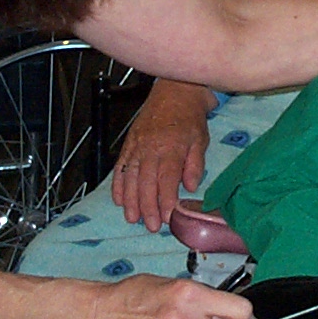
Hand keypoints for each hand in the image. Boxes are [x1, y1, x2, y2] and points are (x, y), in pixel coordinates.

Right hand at [112, 80, 214, 231]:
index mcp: (171, 148)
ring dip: (130, 200)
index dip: (165, 200)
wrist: (174, 92)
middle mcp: (151, 148)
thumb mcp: (200, 139)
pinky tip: (118, 200)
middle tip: (149, 226)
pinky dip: (117, 184)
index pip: (167, 179)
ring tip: (132, 218)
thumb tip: (190, 187)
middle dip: (147, 207)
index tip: (166, 218)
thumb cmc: (190, 118)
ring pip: (130, 177)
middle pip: (146, 183)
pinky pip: (120, 166)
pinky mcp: (128, 143)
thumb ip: (195, 164)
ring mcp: (137, 146)